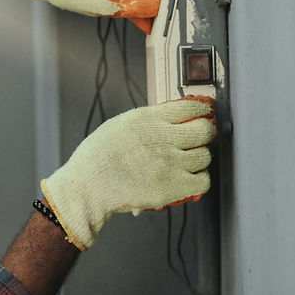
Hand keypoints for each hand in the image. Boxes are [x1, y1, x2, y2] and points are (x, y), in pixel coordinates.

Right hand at [41, 97, 216, 250]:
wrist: (87, 186)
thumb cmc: (98, 157)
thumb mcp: (121, 124)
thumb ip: (149, 120)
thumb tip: (174, 117)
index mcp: (148, 119)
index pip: (191, 106)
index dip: (203, 109)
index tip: (205, 112)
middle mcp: (162, 138)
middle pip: (205, 130)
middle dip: (206, 132)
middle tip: (202, 137)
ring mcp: (169, 164)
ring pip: (205, 156)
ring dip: (199, 158)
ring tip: (187, 161)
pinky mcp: (172, 188)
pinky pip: (203, 181)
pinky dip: (199, 180)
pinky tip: (188, 178)